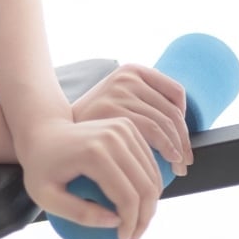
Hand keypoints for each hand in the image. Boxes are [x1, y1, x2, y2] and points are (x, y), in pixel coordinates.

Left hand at [15, 116, 163, 238]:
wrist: (41, 131)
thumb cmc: (40, 168)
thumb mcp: (45, 197)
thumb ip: (78, 213)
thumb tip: (116, 222)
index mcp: (94, 153)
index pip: (127, 196)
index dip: (130, 224)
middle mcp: (113, 136)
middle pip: (145, 186)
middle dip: (145, 218)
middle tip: (134, 237)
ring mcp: (122, 128)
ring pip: (152, 175)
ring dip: (150, 204)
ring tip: (136, 224)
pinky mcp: (127, 126)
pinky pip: (148, 162)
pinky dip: (148, 185)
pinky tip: (137, 205)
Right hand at [71, 64, 192, 176]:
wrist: (54, 133)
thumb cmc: (93, 126)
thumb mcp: (118, 104)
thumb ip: (142, 105)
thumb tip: (181, 130)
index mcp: (132, 71)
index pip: (175, 92)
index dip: (185, 119)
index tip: (182, 141)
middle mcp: (126, 77)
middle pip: (172, 110)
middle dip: (184, 140)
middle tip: (184, 163)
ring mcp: (119, 92)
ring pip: (165, 123)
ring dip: (178, 149)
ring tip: (178, 168)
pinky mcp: (113, 110)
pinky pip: (153, 131)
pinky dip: (167, 148)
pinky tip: (168, 162)